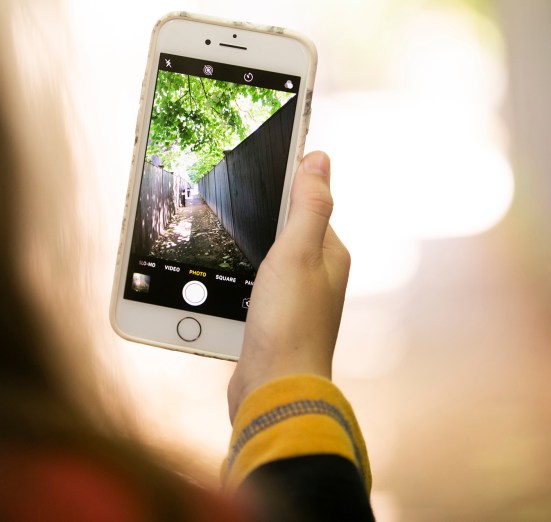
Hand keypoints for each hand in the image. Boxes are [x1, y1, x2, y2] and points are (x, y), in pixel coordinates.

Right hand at [228, 151, 350, 421]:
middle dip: (260, 218)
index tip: (258, 165)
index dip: (286, 185)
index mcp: (330, 255)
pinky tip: (221, 281)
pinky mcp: (273, 323)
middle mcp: (318, 277)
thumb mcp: (297, 252)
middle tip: (228, 203)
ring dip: (246, 251)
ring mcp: (295, 302)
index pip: (309, 205)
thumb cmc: (290, 324)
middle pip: (285, 232)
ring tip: (220, 238)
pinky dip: (239, 280)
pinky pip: (255, 289)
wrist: (274, 392)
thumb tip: (318, 158)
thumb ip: (308, 205)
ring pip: (267, 261)